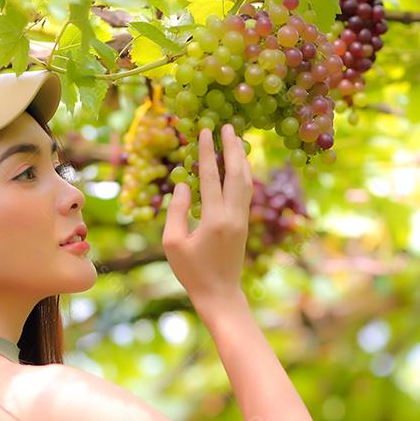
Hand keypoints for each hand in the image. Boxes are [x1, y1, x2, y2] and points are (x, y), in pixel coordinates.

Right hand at [162, 123, 252, 303]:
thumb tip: (184, 184)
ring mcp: (242, 220)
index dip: (207, 152)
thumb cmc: (191, 272)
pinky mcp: (244, 225)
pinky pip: (246, 193)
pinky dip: (243, 174)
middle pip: (236, 173)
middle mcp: (232, 216)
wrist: (220, 294)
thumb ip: (177, 211)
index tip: (206, 131)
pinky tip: (240, 166)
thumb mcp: (173, 243)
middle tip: (228, 126)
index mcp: (214, 219)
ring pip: (246, 182)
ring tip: (237, 139)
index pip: (210, 177)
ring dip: (241, 159)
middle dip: (232, 148)